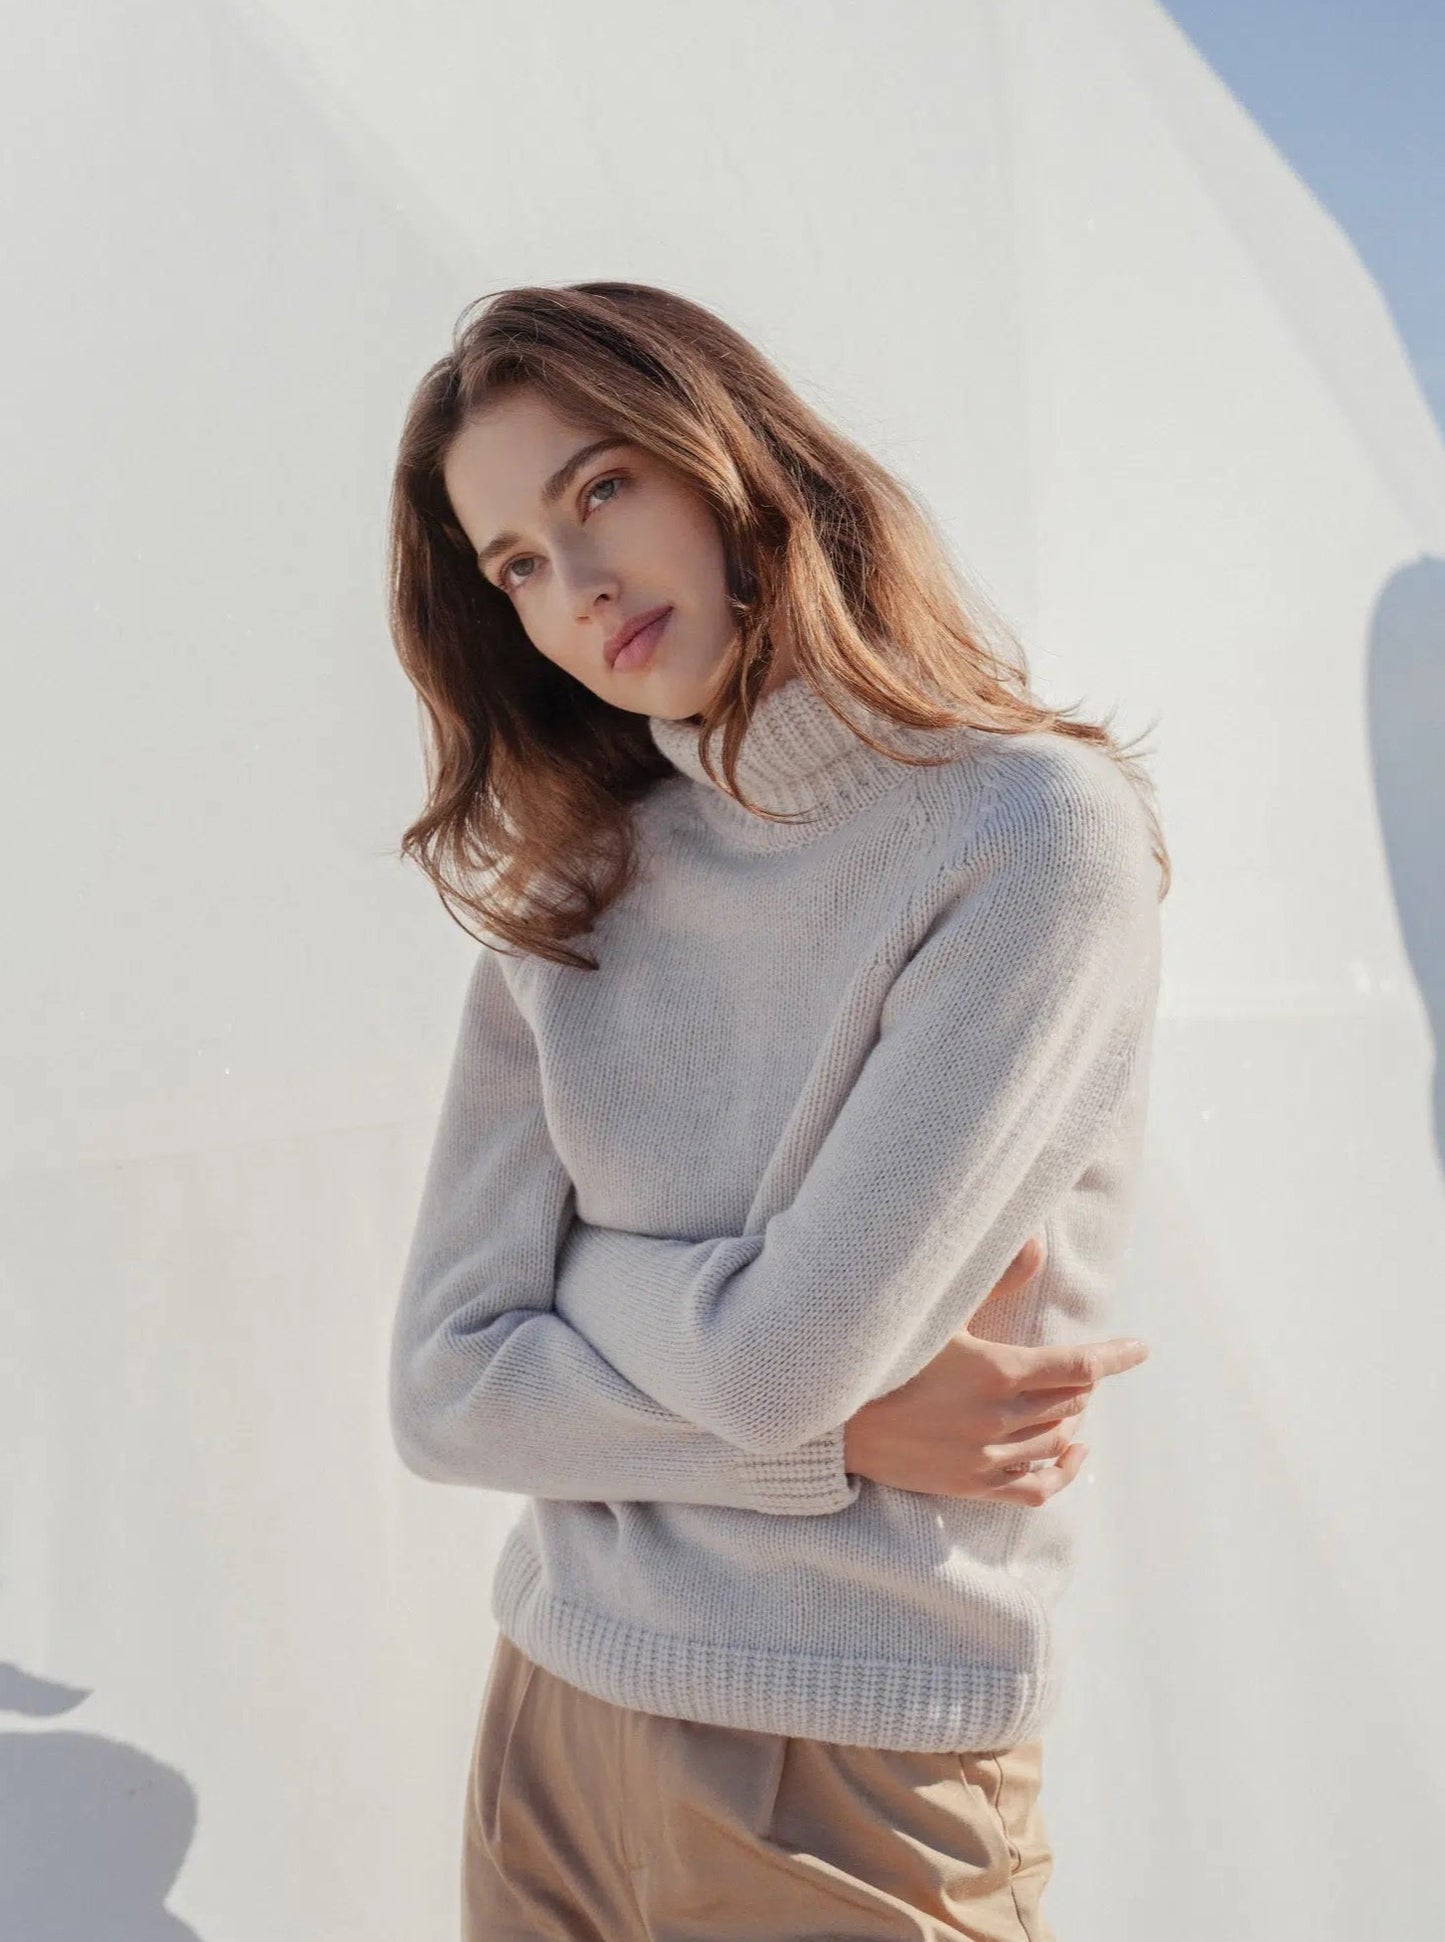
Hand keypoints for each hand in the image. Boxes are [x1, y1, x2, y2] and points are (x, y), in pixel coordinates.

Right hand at [841, 1237, 1148, 1505]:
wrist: (831, 1417)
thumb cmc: (884, 1354)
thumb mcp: (938, 1311)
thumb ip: (993, 1278)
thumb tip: (1035, 1241)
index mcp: (998, 1372)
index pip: (1080, 1365)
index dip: (1116, 1355)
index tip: (1140, 1348)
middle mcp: (1000, 1418)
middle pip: (1070, 1400)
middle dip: (1080, 1381)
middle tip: (1075, 1365)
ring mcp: (987, 1457)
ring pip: (1056, 1439)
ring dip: (1069, 1417)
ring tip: (1065, 1398)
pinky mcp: (971, 1485)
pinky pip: (1036, 1489)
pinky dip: (1062, 1472)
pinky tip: (1073, 1453)